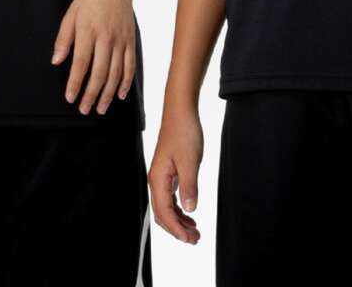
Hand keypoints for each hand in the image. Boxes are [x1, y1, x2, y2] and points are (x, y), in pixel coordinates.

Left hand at [51, 0, 135, 114]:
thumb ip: (63, 39)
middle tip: (84, 110)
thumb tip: (56, 61)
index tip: (70, 98)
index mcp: (88, 30)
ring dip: (108, 93)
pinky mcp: (131, 40)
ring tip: (100, 108)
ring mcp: (121, 40)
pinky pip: (130, 65)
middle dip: (92, 94)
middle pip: (100, 72)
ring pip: (116, 73)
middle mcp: (106, 37)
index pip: (81, 62)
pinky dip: (126, 82)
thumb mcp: (70, 14)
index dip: (75, 82)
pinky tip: (120, 95)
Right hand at [148, 107, 202, 243]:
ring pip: (166, 206)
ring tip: (194, 230)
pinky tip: (189, 213)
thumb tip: (190, 209)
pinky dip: (179, 208)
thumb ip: (189, 186)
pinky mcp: (168, 171)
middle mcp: (156, 179)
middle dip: (177, 229)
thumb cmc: (184, 132)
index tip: (189, 239)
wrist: (180, 111)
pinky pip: (170, 196)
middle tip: (195, 239)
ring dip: (178, 220)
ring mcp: (162, 175)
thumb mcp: (190, 161)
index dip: (176, 229)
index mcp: (158, 178)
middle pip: (162, 213)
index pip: (164, 212)